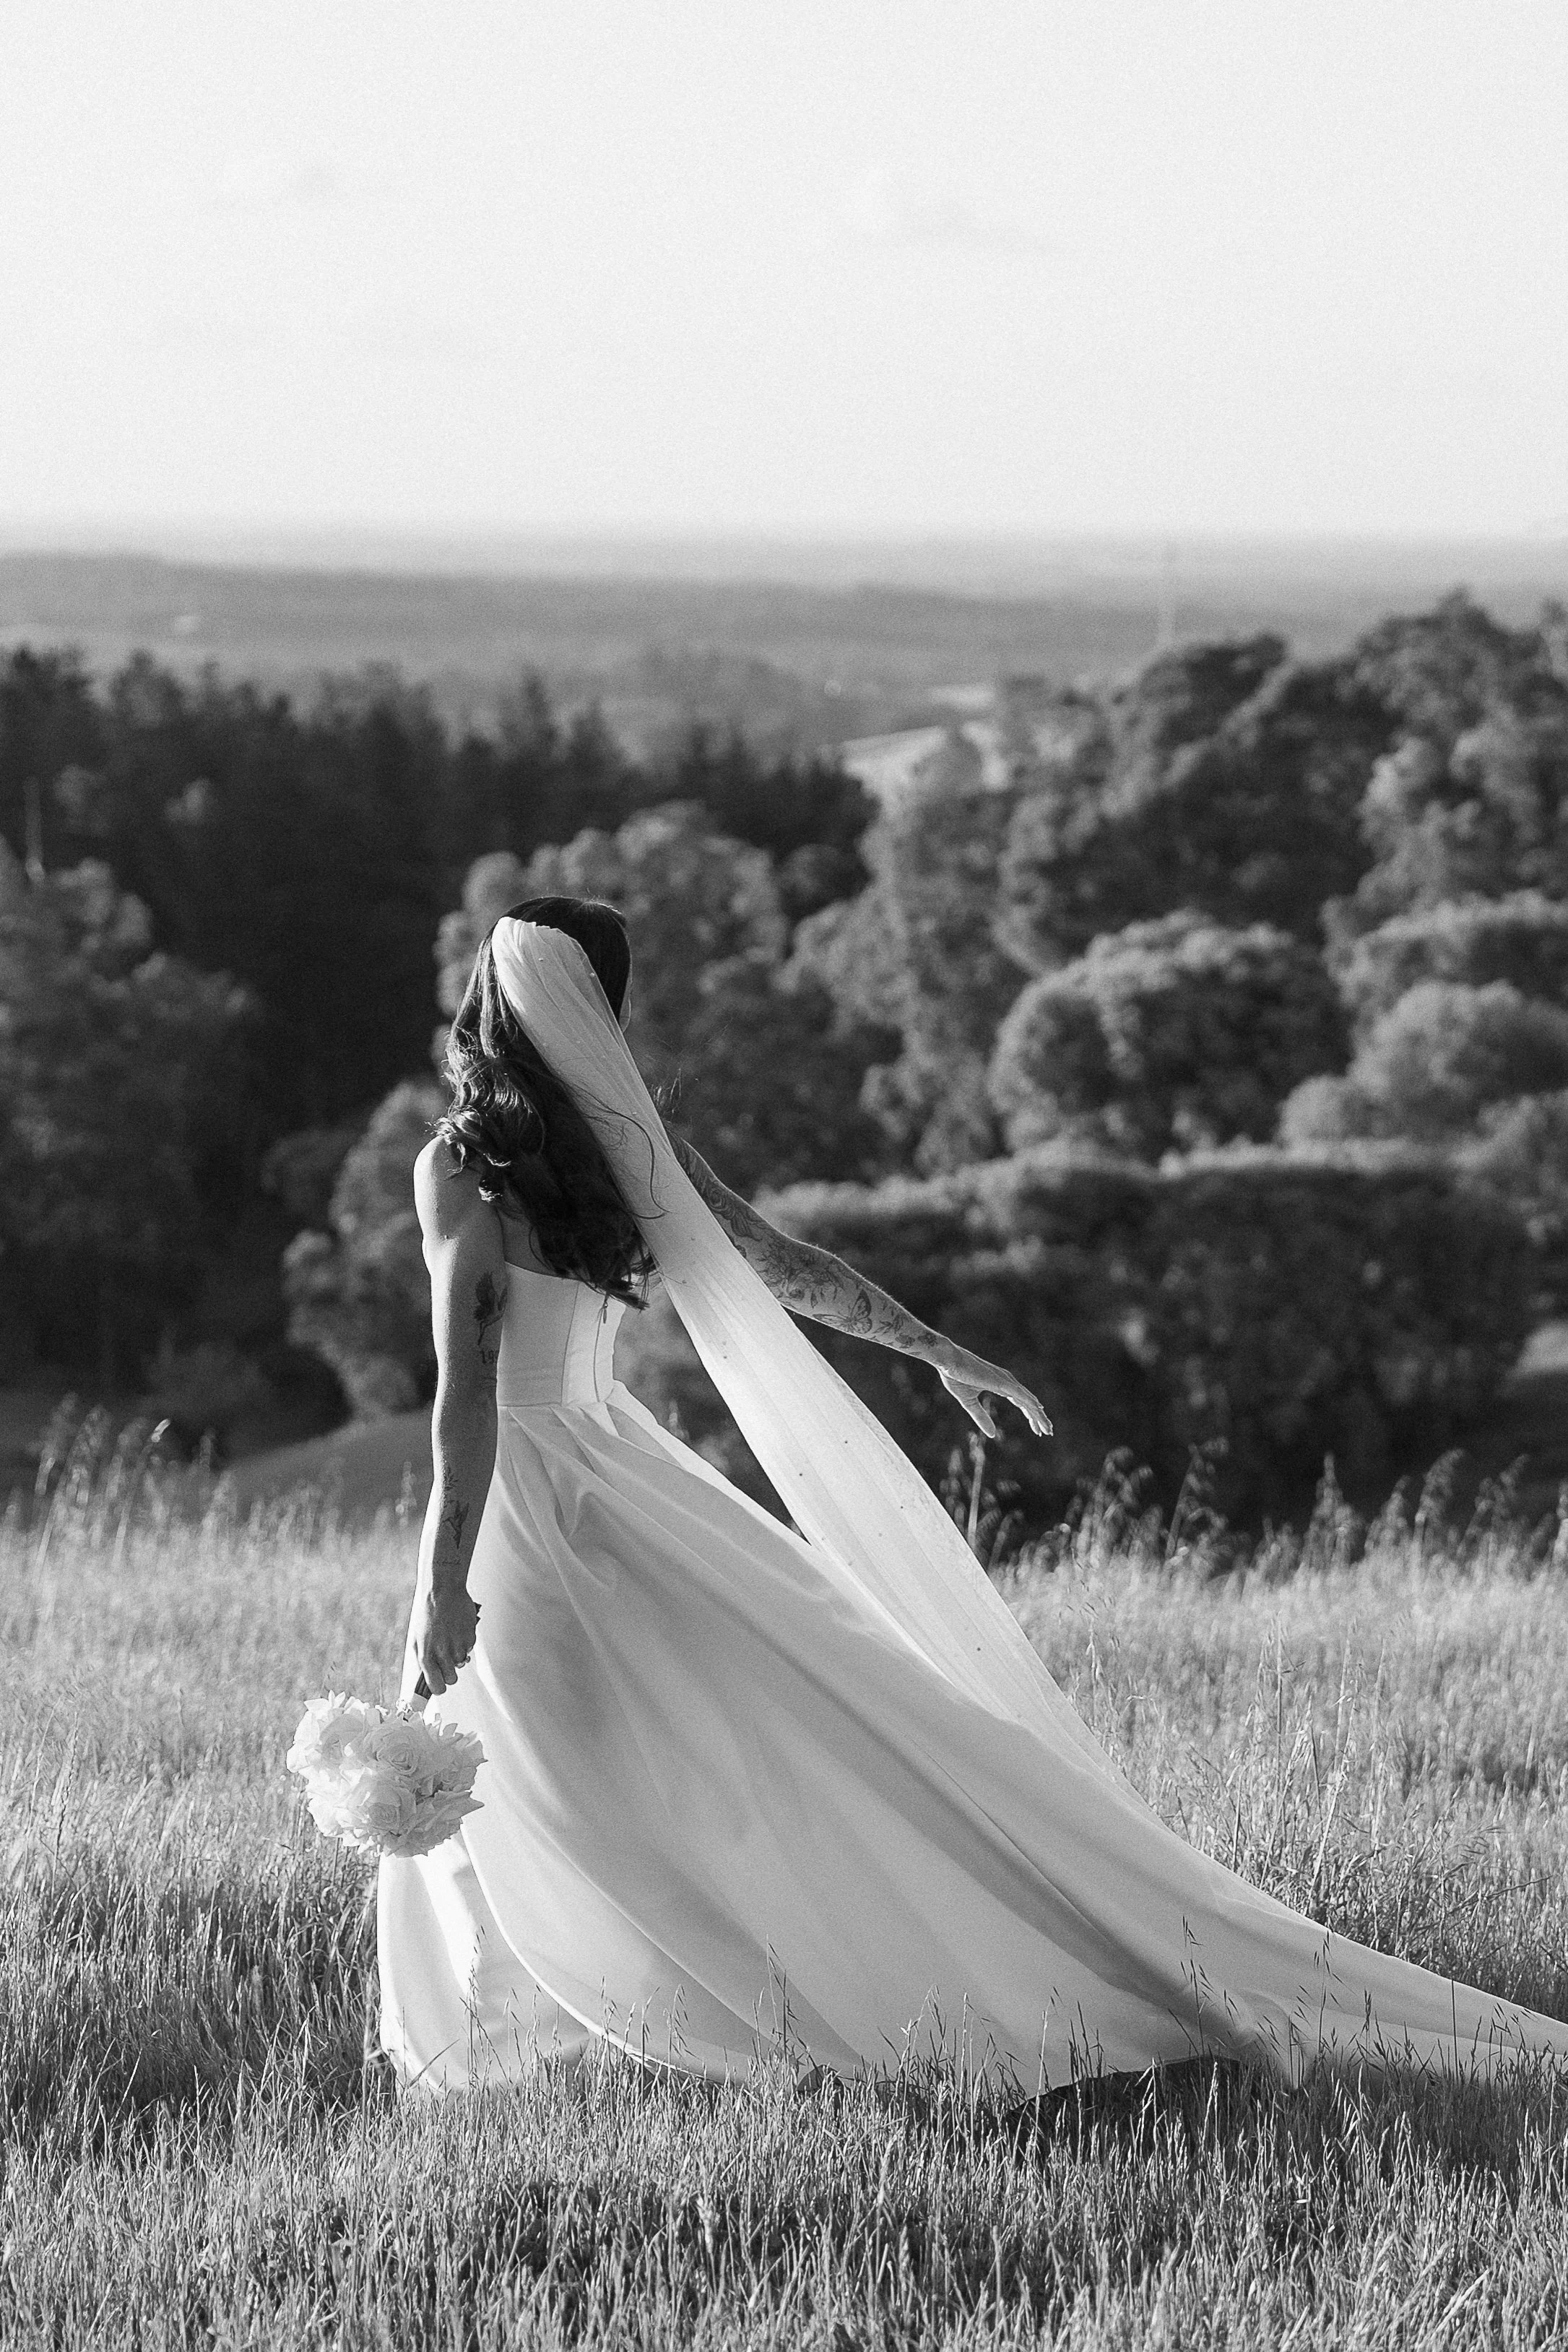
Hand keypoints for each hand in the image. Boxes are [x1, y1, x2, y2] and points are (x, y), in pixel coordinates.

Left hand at [415, 1579, 480, 1696]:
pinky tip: (457, 1630)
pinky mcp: (470, 1637)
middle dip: (449, 1673)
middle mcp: (443, 1653)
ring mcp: (458, 1646)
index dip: (439, 1687)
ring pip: (462, 1664)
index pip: (437, 1687)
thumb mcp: (417, 1637)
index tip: (439, 1684)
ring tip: (450, 1639)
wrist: (444, 1591)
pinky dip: (464, 1643)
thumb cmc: (428, 1614)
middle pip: (452, 1679)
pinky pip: (469, 1649)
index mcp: (426, 1655)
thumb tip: (427, 1676)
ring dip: (457, 1656)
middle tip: (445, 1660)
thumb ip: (422, 1659)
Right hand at [936, 1346, 1051, 1440]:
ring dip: (1039, 1415)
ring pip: (1028, 1400)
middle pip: (1028, 1402)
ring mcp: (1006, 1380)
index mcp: (1000, 1384)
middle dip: (1038, 1417)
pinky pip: (1022, 1396)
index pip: (1021, 1401)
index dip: (1029, 1415)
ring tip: (1047, 1429)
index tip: (1036, 1428)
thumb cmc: (955, 1377)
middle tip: (1048, 1431)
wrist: (948, 1361)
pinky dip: (1032, 1405)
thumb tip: (992, 1435)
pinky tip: (1039, 1414)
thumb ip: (981, 1417)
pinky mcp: (1002, 1382)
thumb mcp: (968, 1402)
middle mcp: (1006, 1381)